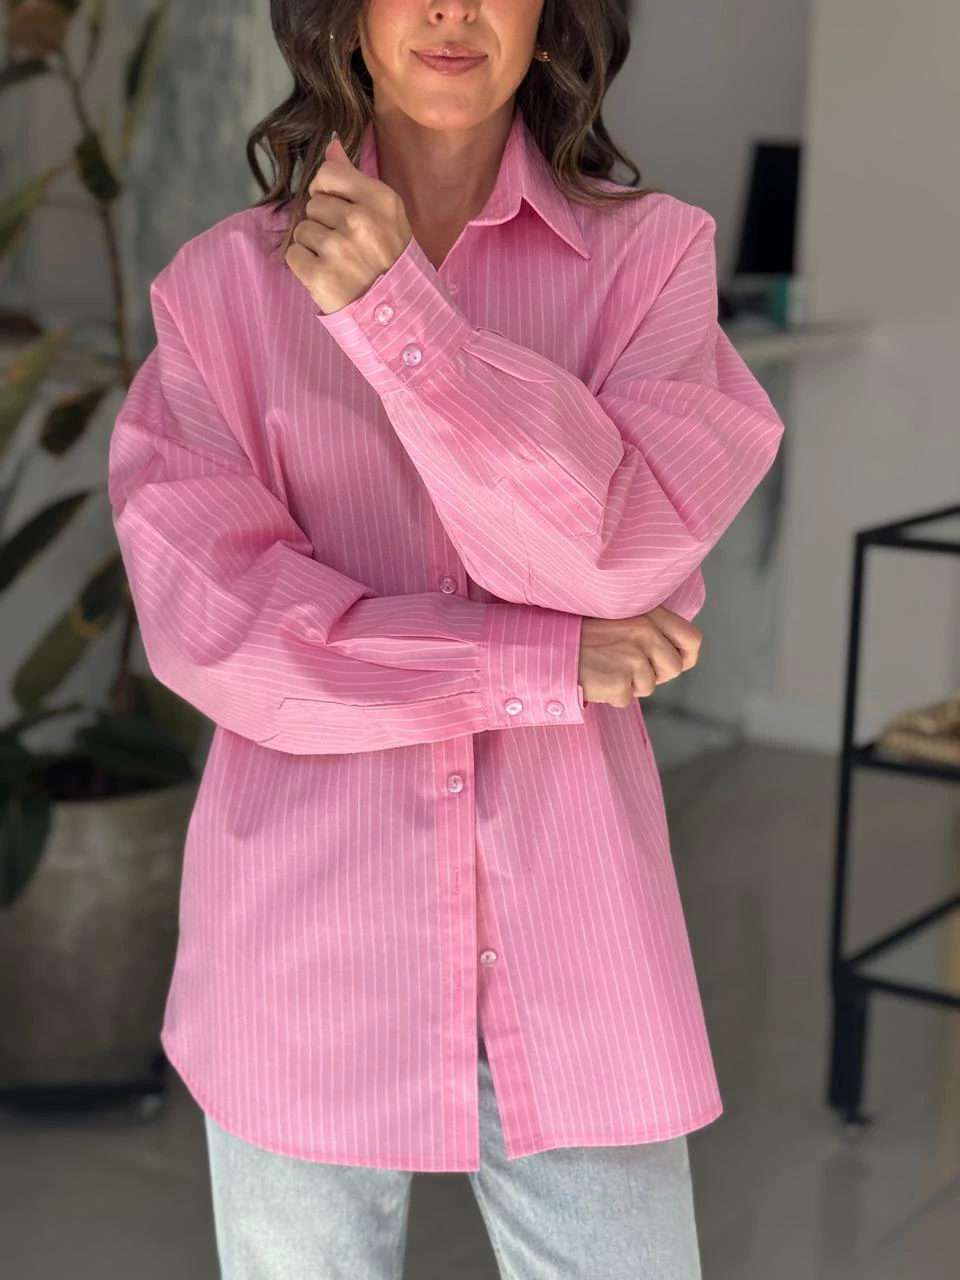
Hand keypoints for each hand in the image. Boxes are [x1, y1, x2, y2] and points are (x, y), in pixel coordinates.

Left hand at [285, 134, 412, 314]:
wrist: (400, 317)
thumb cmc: (392, 264)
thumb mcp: (386, 217)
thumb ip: (355, 179)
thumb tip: (331, 145)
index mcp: (381, 201)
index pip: (328, 174)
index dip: (327, 192)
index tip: (340, 212)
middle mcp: (360, 221)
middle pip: (313, 204)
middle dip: (324, 224)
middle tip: (347, 249)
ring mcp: (339, 250)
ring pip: (303, 230)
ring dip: (315, 248)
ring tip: (340, 265)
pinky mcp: (321, 276)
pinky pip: (294, 255)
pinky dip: (306, 268)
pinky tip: (329, 277)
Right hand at [577, 606, 702, 707]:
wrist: (544, 647)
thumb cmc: (578, 633)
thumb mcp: (617, 617)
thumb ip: (647, 628)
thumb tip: (672, 656)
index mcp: (647, 614)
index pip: (692, 640)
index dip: (685, 656)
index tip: (672, 662)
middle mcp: (644, 633)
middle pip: (673, 668)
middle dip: (653, 674)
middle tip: (624, 666)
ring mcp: (633, 658)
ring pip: (648, 687)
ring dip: (628, 685)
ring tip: (603, 667)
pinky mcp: (620, 681)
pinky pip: (626, 699)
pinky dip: (611, 695)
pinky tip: (594, 679)